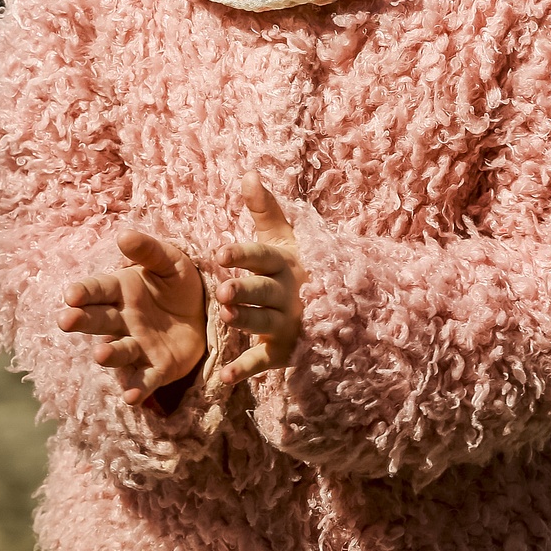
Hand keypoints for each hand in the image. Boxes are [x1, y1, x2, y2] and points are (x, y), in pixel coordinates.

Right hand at [58, 229, 205, 406]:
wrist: (204, 312)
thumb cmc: (178, 283)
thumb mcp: (170, 261)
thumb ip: (148, 251)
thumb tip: (123, 235)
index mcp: (122, 290)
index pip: (98, 290)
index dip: (83, 292)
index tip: (70, 295)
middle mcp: (123, 320)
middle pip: (99, 320)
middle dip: (82, 321)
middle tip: (66, 321)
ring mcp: (138, 346)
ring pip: (119, 352)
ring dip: (109, 355)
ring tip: (101, 354)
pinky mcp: (157, 368)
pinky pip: (144, 379)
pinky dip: (137, 389)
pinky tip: (131, 397)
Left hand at [215, 172, 305, 384]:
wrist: (331, 306)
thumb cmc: (294, 266)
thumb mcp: (281, 237)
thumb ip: (263, 208)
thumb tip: (248, 173)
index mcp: (285, 263)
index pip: (263, 255)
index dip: (243, 252)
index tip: (219, 251)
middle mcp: (288, 293)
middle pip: (264, 290)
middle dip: (244, 290)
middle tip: (221, 290)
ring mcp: (287, 323)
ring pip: (264, 322)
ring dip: (245, 321)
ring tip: (224, 317)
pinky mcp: (282, 350)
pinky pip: (263, 361)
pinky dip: (245, 370)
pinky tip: (224, 377)